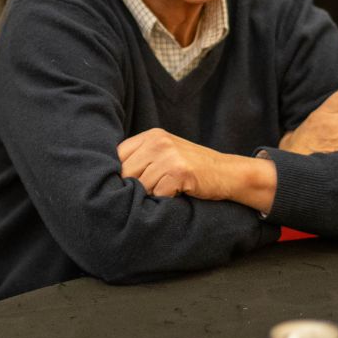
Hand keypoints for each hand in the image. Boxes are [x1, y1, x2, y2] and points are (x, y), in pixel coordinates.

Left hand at [117, 128, 275, 211]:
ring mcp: (169, 156)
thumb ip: (142, 158)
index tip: (120, 187)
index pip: (117, 155)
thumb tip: (109, 178)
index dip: (116, 174)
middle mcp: (158, 142)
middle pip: (125, 172)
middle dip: (132, 188)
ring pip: (140, 185)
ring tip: (165, 193)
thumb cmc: (193, 168)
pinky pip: (157, 194)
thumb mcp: (166, 153)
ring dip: (150, 196)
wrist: (228, 173)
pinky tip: (175, 195)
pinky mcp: (179, 172)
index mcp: (151, 136)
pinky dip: (164, 200)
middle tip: (145, 196)